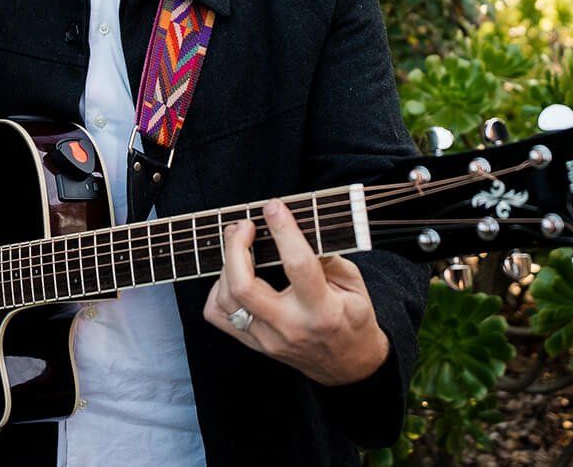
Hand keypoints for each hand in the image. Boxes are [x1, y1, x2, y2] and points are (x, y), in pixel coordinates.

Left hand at [203, 198, 388, 385]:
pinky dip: (218, 289)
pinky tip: (233, 275)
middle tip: (245, 224)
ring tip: (239, 244)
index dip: (283, 231)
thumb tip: (295, 226)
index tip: (274, 207)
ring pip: (226, 299)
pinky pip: (218, 314)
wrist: (348, 366)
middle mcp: (290, 327)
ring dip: (227, 263)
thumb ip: (327, 255)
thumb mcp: (355, 284)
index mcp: (322, 310)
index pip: (297, 265)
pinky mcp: (255, 344)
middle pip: (244, 286)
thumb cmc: (353, 319)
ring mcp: (268, 339)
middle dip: (235, 247)